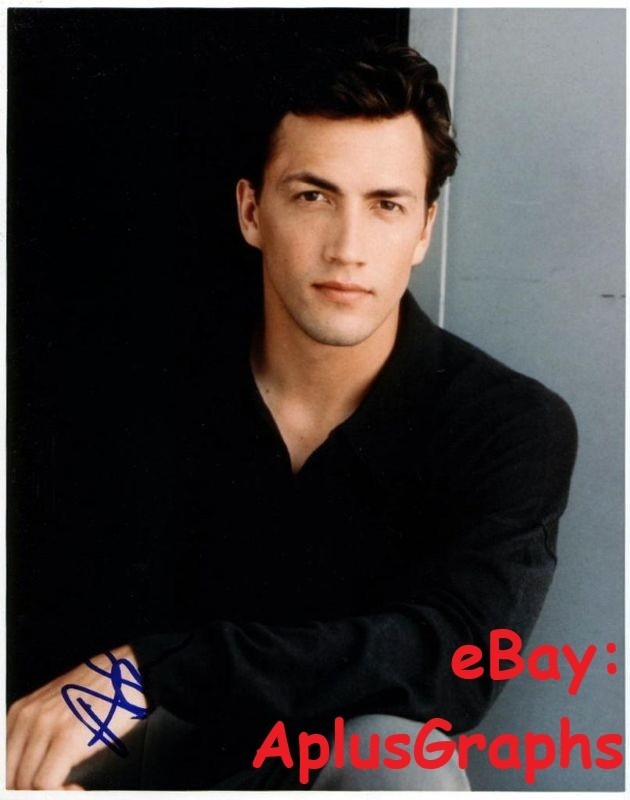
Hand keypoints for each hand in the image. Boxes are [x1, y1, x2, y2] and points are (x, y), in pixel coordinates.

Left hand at [7, 645, 146, 789]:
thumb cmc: (102, 691)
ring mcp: (46, 726)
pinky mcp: (67, 737)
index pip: (4, 766)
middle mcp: (27, 717)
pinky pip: (46, 785)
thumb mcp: (58, 707)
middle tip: (60, 789)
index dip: (19, 784)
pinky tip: (78, 789)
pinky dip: (62, 795)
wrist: (131, 673)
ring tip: (71, 790)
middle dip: (32, 792)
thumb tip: (29, 770)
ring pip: (25, 785)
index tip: (39, 787)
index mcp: (20, 712)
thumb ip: (38, 733)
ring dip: (50, 794)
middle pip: (10, 777)